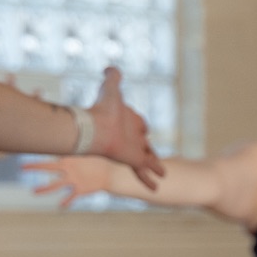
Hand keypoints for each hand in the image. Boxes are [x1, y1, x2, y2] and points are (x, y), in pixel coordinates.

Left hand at [26, 155, 116, 209]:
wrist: (112, 174)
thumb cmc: (99, 162)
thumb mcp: (87, 156)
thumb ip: (75, 156)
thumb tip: (65, 151)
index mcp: (70, 159)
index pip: (53, 156)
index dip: (41, 155)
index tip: (30, 154)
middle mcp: (70, 170)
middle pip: (49, 167)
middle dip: (36, 167)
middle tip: (23, 168)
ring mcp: (74, 180)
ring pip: (55, 185)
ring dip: (44, 188)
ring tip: (34, 192)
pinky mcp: (80, 190)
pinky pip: (70, 197)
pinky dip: (66, 202)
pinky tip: (61, 207)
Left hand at [85, 67, 163, 187]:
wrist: (94, 128)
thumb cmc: (102, 109)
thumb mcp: (110, 88)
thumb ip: (112, 76)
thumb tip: (109, 67)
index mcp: (128, 121)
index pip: (139, 124)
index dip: (141, 125)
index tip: (142, 127)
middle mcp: (132, 137)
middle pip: (144, 144)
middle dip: (149, 148)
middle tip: (152, 153)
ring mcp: (134, 150)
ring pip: (149, 159)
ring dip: (155, 166)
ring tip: (163, 174)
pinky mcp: (134, 161)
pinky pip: (145, 172)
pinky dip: (150, 180)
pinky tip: (156, 189)